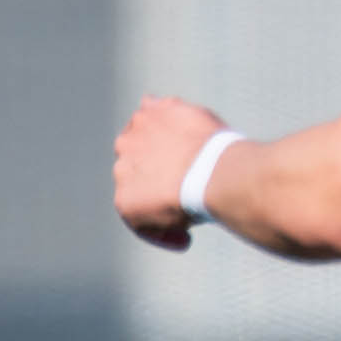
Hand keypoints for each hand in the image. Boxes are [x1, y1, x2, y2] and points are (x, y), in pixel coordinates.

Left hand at [112, 94, 227, 251]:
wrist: (216, 175)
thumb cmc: (216, 147)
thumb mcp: (195, 115)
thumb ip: (171, 110)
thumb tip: (149, 101)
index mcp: (146, 116)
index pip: (151, 135)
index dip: (170, 154)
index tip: (190, 167)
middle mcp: (127, 142)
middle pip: (141, 164)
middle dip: (161, 177)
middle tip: (191, 191)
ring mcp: (123, 172)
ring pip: (140, 193)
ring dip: (161, 204)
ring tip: (191, 217)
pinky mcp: (126, 203)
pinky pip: (142, 225)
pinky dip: (162, 234)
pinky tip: (185, 239)